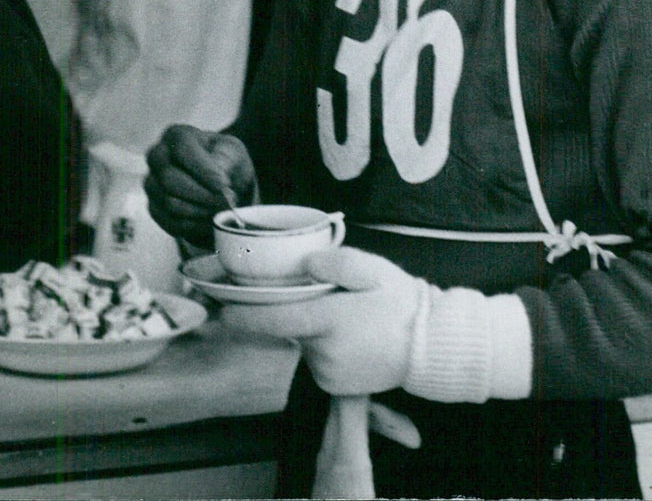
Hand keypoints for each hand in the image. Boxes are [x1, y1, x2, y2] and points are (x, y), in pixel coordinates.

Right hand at [144, 124, 256, 246]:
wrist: (222, 183)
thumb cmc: (226, 161)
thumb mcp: (232, 152)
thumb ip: (225, 161)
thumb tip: (217, 183)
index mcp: (177, 135)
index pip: (182, 150)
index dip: (203, 170)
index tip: (224, 184)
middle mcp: (157, 157)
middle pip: (170, 180)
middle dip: (202, 195)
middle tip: (227, 202)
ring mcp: (152, 183)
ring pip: (170, 204)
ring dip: (201, 211)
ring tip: (222, 210)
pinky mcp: (154, 208)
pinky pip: (170, 223)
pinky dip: (195, 226)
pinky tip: (210, 220)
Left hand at [221, 247, 425, 395]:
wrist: (430, 346)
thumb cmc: (400, 302)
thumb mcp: (373, 270)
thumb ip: (337, 263)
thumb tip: (307, 264)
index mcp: (327, 320)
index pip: (274, 318)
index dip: (244, 315)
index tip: (222, 310)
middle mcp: (323, 351)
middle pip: (294, 328)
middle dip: (303, 313)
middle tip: (336, 301)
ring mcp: (329, 374)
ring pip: (308, 346)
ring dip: (318, 333)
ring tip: (353, 321)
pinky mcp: (337, 388)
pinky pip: (321, 363)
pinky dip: (329, 351)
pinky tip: (354, 341)